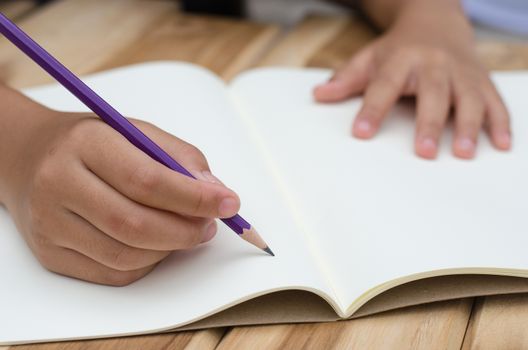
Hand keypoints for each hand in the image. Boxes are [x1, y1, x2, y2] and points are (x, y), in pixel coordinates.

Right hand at [2, 109, 239, 285]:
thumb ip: (180, 157)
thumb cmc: (94, 143)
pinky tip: (158, 244)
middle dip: (187, 231)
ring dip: (170, 249)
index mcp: (86, 144)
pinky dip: (148, 263)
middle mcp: (59, 184)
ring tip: (188, 231)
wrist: (30, 158)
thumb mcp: (137, 132)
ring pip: (126, 255)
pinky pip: (113, 273)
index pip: (147, 180)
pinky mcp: (50, 254)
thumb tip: (214, 193)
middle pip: (135, 225)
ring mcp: (50, 223)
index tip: (230, 203)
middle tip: (211, 225)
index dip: (194, 198)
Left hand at [313, 1, 510, 158]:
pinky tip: (501, 144)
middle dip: (429, 123)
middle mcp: (434, 64)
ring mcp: (461, 71)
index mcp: (401, 59)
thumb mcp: (369, 57)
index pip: (384, 86)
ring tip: (464, 153)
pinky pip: (494, 101)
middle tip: (424, 152)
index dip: (373, 109)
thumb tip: (318, 95)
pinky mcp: (481, 80)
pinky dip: (500, 122)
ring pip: (468, 98)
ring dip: (469, 125)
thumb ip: (346, 78)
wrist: (436, 21)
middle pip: (433, 93)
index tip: (361, 133)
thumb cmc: (397, 49)